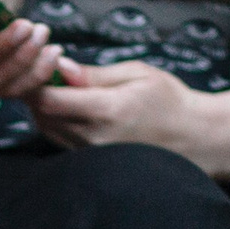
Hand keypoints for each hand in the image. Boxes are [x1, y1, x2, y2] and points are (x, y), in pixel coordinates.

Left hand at [31, 59, 229, 180]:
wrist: (190, 139)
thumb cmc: (168, 101)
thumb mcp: (137, 74)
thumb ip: (94, 74)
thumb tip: (60, 67)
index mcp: (107, 112)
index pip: (50, 101)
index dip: (38, 81)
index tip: (46, 65)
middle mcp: (94, 138)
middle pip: (42, 116)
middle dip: (38, 92)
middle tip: (51, 74)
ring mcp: (90, 155)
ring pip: (48, 129)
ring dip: (46, 108)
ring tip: (64, 89)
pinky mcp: (89, 163)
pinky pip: (59, 140)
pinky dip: (56, 121)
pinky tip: (70, 108)